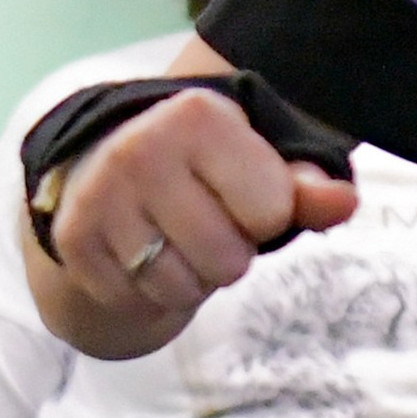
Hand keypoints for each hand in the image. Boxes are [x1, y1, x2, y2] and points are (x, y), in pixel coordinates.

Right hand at [36, 89, 354, 350]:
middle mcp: (141, 147)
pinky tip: (141, 254)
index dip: (267, 215)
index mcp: (199, 115)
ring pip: (181, 288)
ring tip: (173, 239)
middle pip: (228, 260)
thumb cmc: (206, 169)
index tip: (239, 193)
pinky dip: (147, 293)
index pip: (273, 212)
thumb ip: (307, 186)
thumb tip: (343, 202)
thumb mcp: (261, 164)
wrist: (108, 166)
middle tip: (205, 224)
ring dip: (189, 279)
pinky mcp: (74, 237)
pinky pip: (137, 302)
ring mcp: (100, 193)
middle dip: (227, 255)